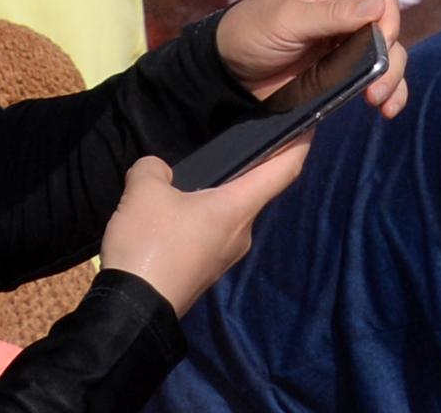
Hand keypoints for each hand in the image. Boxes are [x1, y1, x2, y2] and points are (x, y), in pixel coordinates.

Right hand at [98, 146, 314, 313]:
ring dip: (213, 198)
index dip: (301, 144)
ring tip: (183, 183)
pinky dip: (197, 221)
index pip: (286, 169)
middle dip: (244, 170)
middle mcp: (242, 232)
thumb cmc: (150, 245)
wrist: (130, 314)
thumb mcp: (144, 194)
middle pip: (254, 192)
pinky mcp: (204, 273)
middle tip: (227, 148)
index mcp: (240, 207)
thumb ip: (153, 170)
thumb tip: (157, 172)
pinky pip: (208, 236)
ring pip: (227, 216)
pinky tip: (169, 217)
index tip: (310, 126)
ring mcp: (224, 257)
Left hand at [217, 0, 408, 116]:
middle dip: (390, 60)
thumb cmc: (250, 32)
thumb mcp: (286, 20)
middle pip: (391, 29)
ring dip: (392, 78)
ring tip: (378, 103)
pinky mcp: (347, 64)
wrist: (226, 73)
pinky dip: (389, 89)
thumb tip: (379, 6)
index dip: (388, 24)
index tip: (379, 50)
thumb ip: (332, 14)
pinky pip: (377, 73)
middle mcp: (350, 5)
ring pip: (389, 53)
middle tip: (375, 91)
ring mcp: (350, 37)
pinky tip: (387, 108)